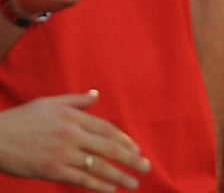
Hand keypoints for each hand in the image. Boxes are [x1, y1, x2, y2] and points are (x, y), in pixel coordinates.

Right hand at [0, 90, 149, 191]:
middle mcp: (72, 134)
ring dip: (118, 176)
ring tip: (133, 183)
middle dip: (130, 159)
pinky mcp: (51, 170)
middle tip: (146, 168)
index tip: (137, 150)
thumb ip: (76, 100)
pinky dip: (97, 185)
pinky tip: (110, 190)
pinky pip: (80, 179)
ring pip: (97, 166)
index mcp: (74, 117)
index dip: (124, 141)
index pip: (107, 130)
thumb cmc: (22, 119)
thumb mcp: (50, 103)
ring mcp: (62, 153)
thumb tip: (95, 95)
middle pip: (108, 148)